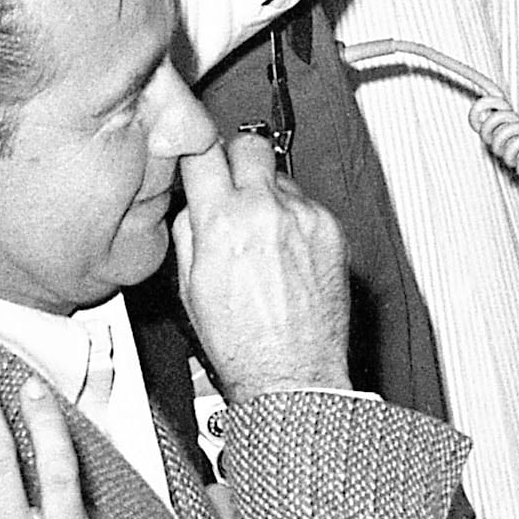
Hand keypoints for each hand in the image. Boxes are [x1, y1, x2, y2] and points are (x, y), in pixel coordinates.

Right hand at [172, 128, 356, 395]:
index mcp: (223, 223)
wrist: (292, 373)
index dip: (194, 149)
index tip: (194, 152)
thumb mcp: (189, 288)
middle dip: (236, 159)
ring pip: (281, 178)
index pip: (203, 152)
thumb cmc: (241, 344)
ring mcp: (304, 216)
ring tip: (262, 238)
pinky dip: (295, 220)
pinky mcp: (331, 228)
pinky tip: (287, 254)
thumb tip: (192, 201)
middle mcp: (267, 211)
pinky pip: (307, 206)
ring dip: (268, 196)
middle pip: (249, 145)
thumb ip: (188, 232)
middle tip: (231, 183)